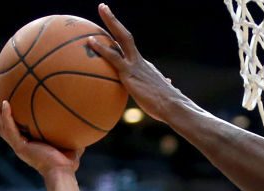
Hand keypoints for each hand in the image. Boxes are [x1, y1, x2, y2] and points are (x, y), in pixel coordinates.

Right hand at [0, 95, 82, 179]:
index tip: (9, 105)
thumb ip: (72, 135)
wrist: (62, 172)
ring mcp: (19, 146)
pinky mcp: (20, 146)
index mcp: (29, 145)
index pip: (16, 129)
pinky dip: (7, 116)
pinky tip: (6, 104)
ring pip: (2, 126)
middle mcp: (21, 145)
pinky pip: (10, 128)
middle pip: (4, 126)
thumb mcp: (70, 145)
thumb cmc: (67, 163)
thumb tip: (82, 126)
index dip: (11, 119)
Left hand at [89, 3, 179, 121]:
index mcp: (145, 68)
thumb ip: (162, 87)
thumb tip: (168, 83)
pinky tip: (90, 41)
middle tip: (103, 7)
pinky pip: (113, 57)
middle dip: (114, 21)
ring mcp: (135, 65)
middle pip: (125, 36)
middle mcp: (140, 62)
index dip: (119, 41)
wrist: (173, 107)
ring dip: (111, 22)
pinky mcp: (129, 73)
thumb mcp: (163, 94)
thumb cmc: (168, 107)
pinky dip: (101, 48)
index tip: (112, 32)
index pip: (129, 51)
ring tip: (101, 9)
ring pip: (121, 38)